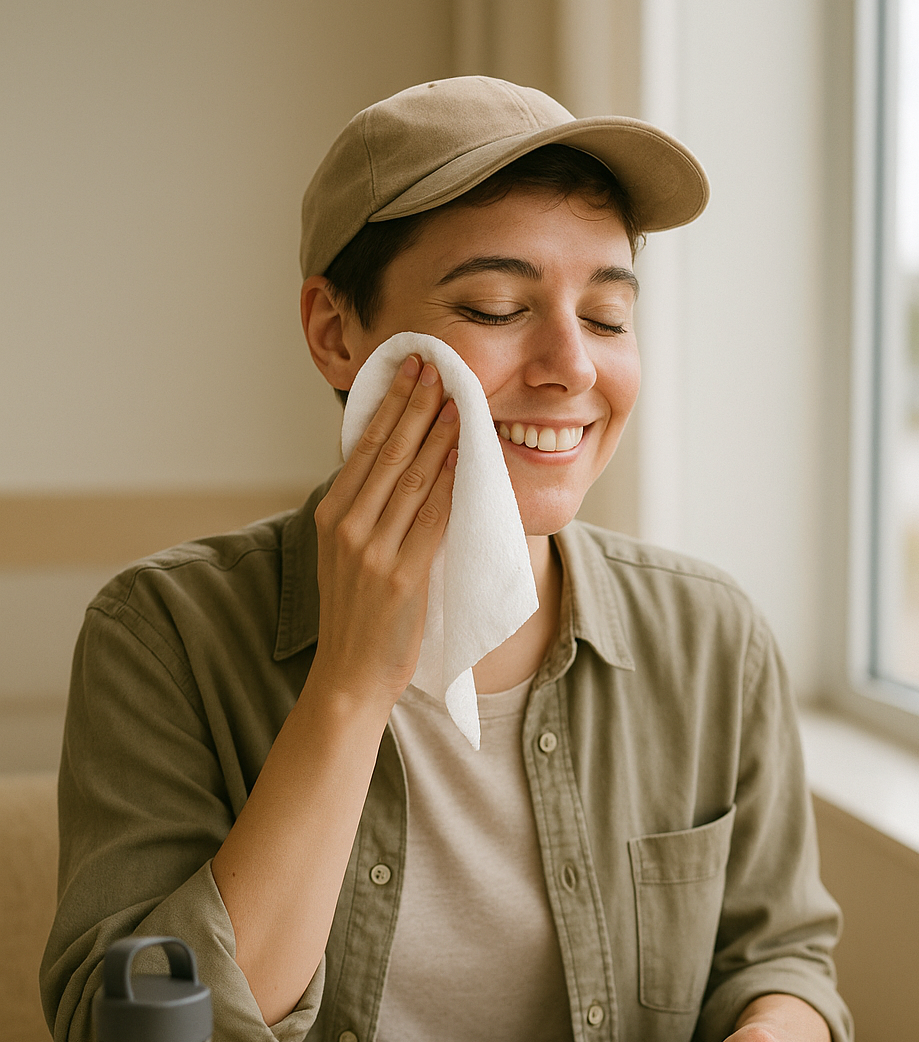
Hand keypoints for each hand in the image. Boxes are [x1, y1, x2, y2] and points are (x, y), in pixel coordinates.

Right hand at [308, 354, 458, 712]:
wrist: (349, 677)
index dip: (389, 403)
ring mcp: (371, 551)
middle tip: (437, 363)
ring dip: (437, 433)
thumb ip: (367, 515)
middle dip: (415, 403)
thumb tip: (399, 468)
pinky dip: (450, 482)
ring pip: (411, 477)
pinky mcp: (400, 577)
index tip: (409, 368)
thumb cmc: (358, 617)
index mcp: (331, 515)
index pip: (362, 445)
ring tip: (458, 398)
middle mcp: (346, 526)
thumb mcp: (348, 556)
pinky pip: (432, 518)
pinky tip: (464, 455)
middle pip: (387, 451)